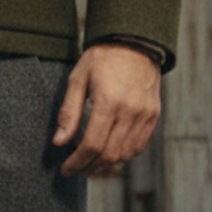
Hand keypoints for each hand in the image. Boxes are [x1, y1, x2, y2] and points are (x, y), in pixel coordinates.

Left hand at [53, 43, 161, 176]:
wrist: (135, 42)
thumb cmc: (102, 58)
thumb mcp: (78, 79)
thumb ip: (69, 112)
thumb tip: (59, 142)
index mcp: (109, 102)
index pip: (92, 145)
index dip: (77, 162)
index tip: (66, 169)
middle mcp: (130, 111)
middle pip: (109, 155)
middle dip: (90, 167)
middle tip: (76, 169)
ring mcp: (145, 115)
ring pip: (125, 154)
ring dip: (106, 165)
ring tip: (90, 164)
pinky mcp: (153, 116)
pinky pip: (139, 146)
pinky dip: (123, 155)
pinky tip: (110, 153)